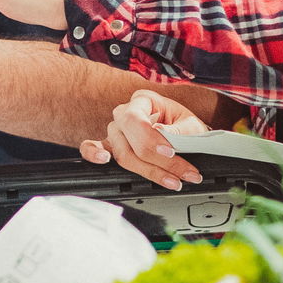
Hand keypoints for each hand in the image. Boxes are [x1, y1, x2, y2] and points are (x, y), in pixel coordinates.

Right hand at [81, 91, 206, 190]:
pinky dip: (93, 154)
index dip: (151, 140)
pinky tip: (103, 160)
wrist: (186, 133)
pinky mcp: (110, 146)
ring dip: (148, 171)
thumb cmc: (185, 126)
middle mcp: (124, 113)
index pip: (136, 120)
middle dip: (157, 163)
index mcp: (143, 100)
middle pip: (128, 141)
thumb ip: (179, 130)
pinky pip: (91, 148)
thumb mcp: (191, 125)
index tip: (171, 153)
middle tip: (182, 174)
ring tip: (174, 181)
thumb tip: (160, 132)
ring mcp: (115, 130)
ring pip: (122, 155)